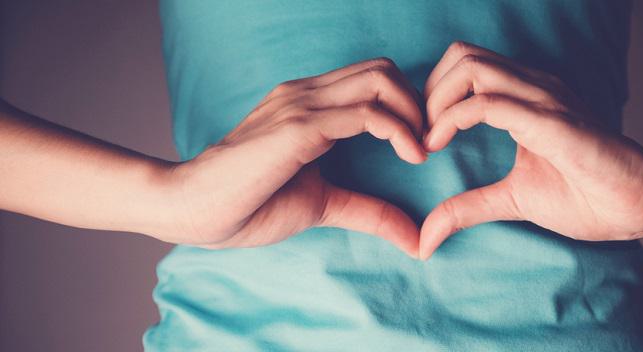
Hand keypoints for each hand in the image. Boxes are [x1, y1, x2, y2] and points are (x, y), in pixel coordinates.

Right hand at [162, 58, 426, 256]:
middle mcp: (307, 93)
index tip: (422, 144)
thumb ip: (368, 211)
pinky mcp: (299, 127)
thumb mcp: (322, 204)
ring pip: (381, 81)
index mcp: (309, 104)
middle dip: (418, 102)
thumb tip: (415, 239)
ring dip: (415, 113)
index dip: (407, 105)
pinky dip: (399, 130)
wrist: (192, 208)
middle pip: (384, 69)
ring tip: (422, 150)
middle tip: (429, 142)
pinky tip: (411, 156)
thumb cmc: (248, 204)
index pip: (373, 78)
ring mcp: (302, 105)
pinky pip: (366, 113)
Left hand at [418, 41, 642, 258]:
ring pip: (470, 67)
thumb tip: (425, 238)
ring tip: (429, 139)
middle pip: (461, 55)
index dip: (432, 95)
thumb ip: (467, 208)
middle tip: (420, 133)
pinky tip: (439, 144)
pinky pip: (489, 102)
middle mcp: (532, 87)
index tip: (422, 137)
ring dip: (435, 100)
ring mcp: (543, 98)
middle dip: (428, 91)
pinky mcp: (551, 121)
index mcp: (525, 96)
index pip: (465, 66)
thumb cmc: (587, 196)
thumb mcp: (512, 199)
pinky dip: (452, 119)